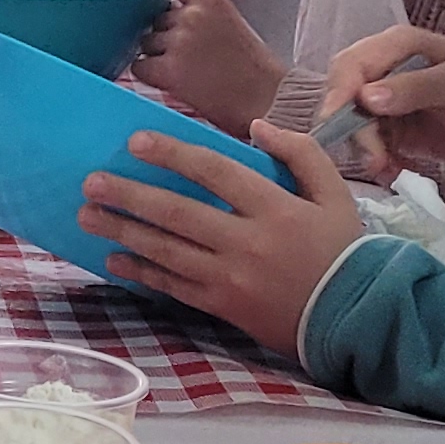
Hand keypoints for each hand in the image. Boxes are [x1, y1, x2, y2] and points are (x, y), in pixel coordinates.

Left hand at [75, 121, 358, 356]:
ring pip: (167, 250)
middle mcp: (247, 242)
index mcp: (275, 208)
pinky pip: (174, 286)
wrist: (357, 316)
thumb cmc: (342, 250)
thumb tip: (257, 127)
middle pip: (177, 213)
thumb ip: (300, 153)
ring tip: (87, 215)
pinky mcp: (224, 307)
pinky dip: (142, 271)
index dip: (172, 155)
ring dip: (123, 231)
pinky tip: (115, 258)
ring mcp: (232, 278)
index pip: (214, 172)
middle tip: (91, 182)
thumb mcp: (335, 194)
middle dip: (129, 196)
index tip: (134, 141)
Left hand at [130, 0, 286, 133]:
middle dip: (163, 33)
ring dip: (156, 54)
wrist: (266, 99)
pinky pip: (139, 66)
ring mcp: (179, 43)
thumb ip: (200, 11)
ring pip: (146, 42)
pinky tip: (170, 80)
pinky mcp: (169, 71)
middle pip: (155, 17)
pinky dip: (148, 73)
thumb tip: (165, 11)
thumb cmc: (252, 66)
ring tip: (186, 70)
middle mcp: (192, 16)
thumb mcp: (229, 21)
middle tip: (188, 55)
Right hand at [317, 26, 444, 182]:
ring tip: (388, 168)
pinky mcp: (387, 128)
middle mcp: (380, 70)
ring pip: (351, 125)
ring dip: (365, 150)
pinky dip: (377, 161)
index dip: (337, 93)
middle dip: (352, 129)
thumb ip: (414, 88)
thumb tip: (366, 97)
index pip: (350, 66)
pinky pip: (368, 145)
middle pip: (342, 96)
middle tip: (375, 158)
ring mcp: (381, 101)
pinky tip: (395, 171)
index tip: (335, 124)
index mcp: (394, 46)